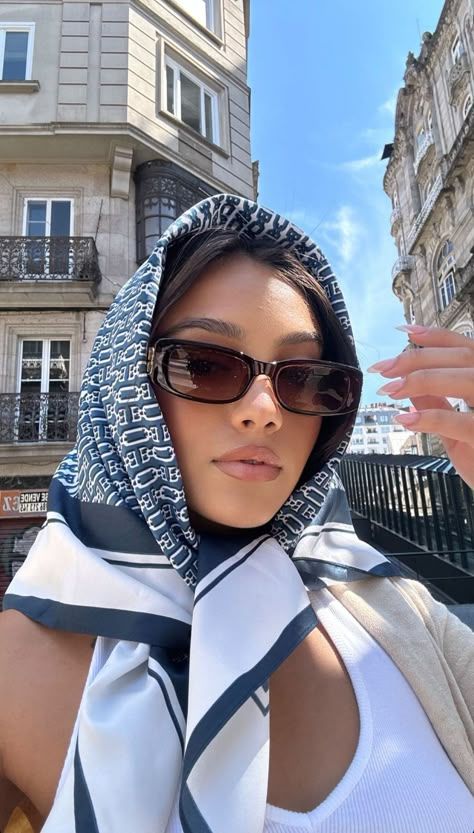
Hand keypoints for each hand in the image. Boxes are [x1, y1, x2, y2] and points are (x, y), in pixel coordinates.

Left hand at [367, 325, 473, 488]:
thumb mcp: (458, 430)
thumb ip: (439, 404)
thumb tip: (409, 386)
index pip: (466, 347)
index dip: (436, 336)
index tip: (404, 332)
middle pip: (461, 358)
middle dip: (417, 359)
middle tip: (383, 369)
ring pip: (465, 379)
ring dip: (422, 380)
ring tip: (389, 390)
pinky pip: (461, 422)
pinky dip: (431, 418)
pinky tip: (405, 419)